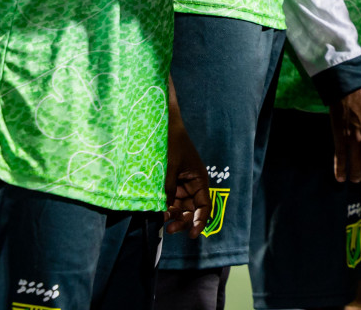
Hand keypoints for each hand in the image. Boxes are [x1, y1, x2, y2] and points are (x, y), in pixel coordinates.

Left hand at [164, 112, 210, 234]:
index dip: (200, 221)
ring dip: (172, 216)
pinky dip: (163, 208)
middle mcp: (190, 185)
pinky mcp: (166, 184)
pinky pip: (167, 201)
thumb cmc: (170, 143)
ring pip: (178, 208)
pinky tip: (156, 212)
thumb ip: (168, 190)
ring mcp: (178, 185)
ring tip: (160, 220)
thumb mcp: (171, 167)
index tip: (193, 235)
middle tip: (170, 229)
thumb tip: (163, 213)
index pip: (204, 206)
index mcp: (198, 179)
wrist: (160, 125)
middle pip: (191, 210)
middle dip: (183, 221)